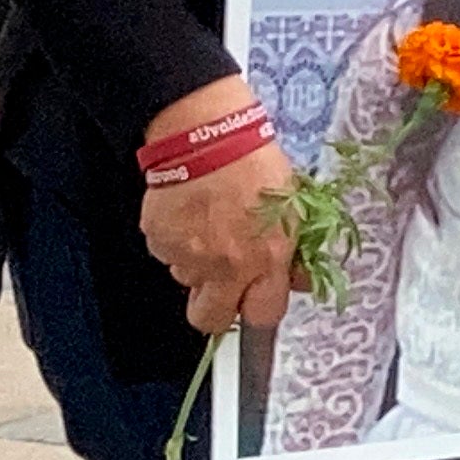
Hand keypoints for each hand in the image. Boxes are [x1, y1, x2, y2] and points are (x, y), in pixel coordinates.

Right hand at [135, 86, 297, 339]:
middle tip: (224, 284)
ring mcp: (187, 257)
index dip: (259, 310)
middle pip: (209, 320)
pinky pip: (168, 256)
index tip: (258, 299)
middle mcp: (226, 267)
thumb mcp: (294, 207)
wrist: (207, 139)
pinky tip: (190, 215)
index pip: (264, 316)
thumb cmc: (256, 165)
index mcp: (267, 259)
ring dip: (198, 266)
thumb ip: (294, 252)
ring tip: (209, 229)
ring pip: (187, 282)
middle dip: (216, 309)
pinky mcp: (159, 242)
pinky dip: (177, 243)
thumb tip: (300, 279)